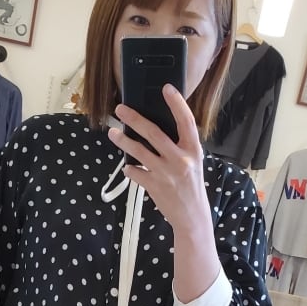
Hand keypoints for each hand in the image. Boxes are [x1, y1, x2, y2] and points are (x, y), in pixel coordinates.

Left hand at [108, 85, 209, 232]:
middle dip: (135, 119)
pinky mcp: (154, 187)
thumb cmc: (191, 186)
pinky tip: (128, 167)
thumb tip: (158, 127)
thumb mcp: (193, 162)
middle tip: (120, 108)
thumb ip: (180, 146)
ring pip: (139, 152)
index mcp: (192, 150)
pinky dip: (130, 169)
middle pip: (153, 133)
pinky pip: (135, 173)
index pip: (186, 121)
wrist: (192, 216)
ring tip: (113, 133)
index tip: (166, 89)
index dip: (177, 104)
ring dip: (123, 141)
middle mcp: (179, 160)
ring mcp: (165, 173)